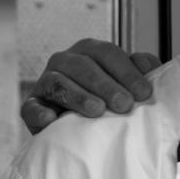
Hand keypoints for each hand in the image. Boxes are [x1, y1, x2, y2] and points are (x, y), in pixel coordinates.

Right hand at [21, 39, 160, 131]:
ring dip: (78, 96)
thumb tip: (148, 65)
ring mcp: (45, 82)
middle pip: (83, 66)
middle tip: (125, 105)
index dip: (127, 71)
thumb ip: (140, 70)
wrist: (80, 127)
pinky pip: (31, 107)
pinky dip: (39, 112)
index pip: (107, 54)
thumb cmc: (110, 98)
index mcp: (90, 51)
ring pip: (58, 82)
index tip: (144, 93)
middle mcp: (65, 61)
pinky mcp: (32, 106)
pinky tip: (51, 119)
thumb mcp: (127, 82)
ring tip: (97, 110)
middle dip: (106, 85)